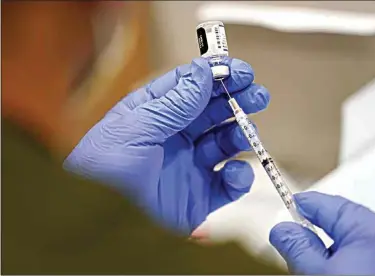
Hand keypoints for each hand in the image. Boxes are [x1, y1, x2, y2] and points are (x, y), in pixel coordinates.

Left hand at [64, 57, 269, 233]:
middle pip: (214, 112)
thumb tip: (203, 71)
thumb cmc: (103, 169)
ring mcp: (190, 166)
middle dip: (238, 100)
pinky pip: (229, 184)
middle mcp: (176, 137)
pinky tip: (235, 172)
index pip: (192, 87)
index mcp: (156, 114)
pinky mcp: (200, 196)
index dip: (217, 76)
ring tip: (247, 132)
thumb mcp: (134, 128)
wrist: (99, 221)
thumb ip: (173, 103)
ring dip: (241, 134)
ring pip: (226, 143)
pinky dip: (239, 178)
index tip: (241, 70)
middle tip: (257, 96)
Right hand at [269, 192, 374, 274]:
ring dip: (333, 255)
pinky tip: (343, 275)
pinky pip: (367, 257)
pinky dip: (351, 265)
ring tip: (322, 273)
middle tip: (299, 254)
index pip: (323, 203)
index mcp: (370, 227)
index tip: (285, 209)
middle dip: (316, 237)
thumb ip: (297, 248)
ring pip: (353, 244)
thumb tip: (282, 230)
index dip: (299, 206)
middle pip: (340, 224)